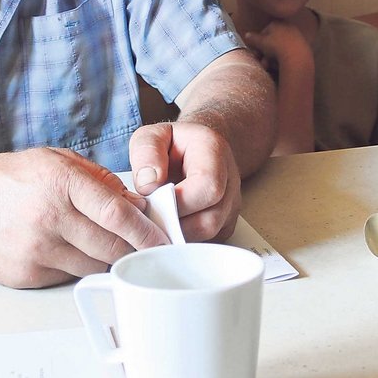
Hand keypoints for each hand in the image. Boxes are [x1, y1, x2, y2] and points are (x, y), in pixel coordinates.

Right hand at [0, 148, 167, 287]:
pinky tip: (72, 250)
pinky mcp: (26, 274)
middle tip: (148, 246)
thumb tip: (136, 203)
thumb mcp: (56, 161)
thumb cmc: (8, 178)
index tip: (164, 238)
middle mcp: (49, 217)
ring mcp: (36, 250)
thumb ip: (98, 180)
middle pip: (110, 245)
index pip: (117, 213)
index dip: (146, 230)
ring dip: (107, 258)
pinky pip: (68, 275)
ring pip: (92, 264)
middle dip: (134, 248)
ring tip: (110, 246)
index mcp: (60, 182)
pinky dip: (77, 265)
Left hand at [130, 121, 242, 241]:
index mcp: (214, 151)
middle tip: (150, 217)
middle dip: (175, 224)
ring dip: (179, 234)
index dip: (179, 202)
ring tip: (158, 221)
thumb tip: (149, 186)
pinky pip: (208, 242)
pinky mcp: (225, 224)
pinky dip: (186, 240)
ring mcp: (231, 205)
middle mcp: (230, 180)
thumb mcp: (152, 135)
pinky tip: (169, 227)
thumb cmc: (172, 143)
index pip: (208, 187)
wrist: (194, 148)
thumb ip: (146, 153)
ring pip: (210, 235)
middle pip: (211, 219)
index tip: (153, 201)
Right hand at [243, 19, 311, 72]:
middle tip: (262, 62)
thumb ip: (252, 38)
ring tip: (270, 66)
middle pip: (273, 41)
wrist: (297, 56)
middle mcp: (288, 27)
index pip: (264, 33)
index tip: (257, 53)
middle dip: (266, 53)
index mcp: (277, 23)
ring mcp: (297, 36)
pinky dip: (284, 59)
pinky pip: (290, 53)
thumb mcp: (260, 42)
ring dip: (273, 58)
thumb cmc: (276, 47)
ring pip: (280, 48)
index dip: (259, 44)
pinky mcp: (304, 46)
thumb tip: (247, 35)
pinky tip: (280, 66)